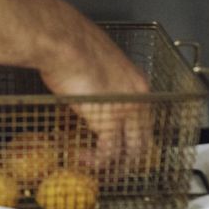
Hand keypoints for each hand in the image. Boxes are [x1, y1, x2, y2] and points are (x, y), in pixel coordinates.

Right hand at [38, 34, 153, 168]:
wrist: (64, 41)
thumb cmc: (72, 43)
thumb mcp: (95, 61)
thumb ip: (97, 78)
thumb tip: (86, 86)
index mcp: (136, 82)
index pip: (144, 118)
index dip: (132, 134)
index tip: (119, 142)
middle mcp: (138, 98)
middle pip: (144, 139)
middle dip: (129, 156)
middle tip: (113, 164)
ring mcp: (126, 111)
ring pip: (131, 150)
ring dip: (115, 163)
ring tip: (99, 166)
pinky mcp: (108, 121)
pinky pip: (108, 152)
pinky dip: (97, 161)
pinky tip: (84, 159)